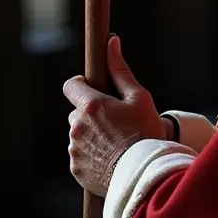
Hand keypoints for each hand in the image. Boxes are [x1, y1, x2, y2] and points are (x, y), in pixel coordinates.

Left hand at [64, 35, 163, 194]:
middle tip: (115, 123)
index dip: (81, 86)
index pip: (70, 86)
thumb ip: (120, 70)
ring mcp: (74, 149)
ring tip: (116, 144)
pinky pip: (80, 156)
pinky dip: (91, 156)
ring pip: (78, 135)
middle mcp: (77, 126)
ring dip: (91, 136)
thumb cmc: (147, 132)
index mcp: (90, 106)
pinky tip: (111, 159)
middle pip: (76, 113)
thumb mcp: (139, 97)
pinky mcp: (76, 169)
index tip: (93, 90)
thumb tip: (111, 41)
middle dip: (91, 115)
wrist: (147, 175)